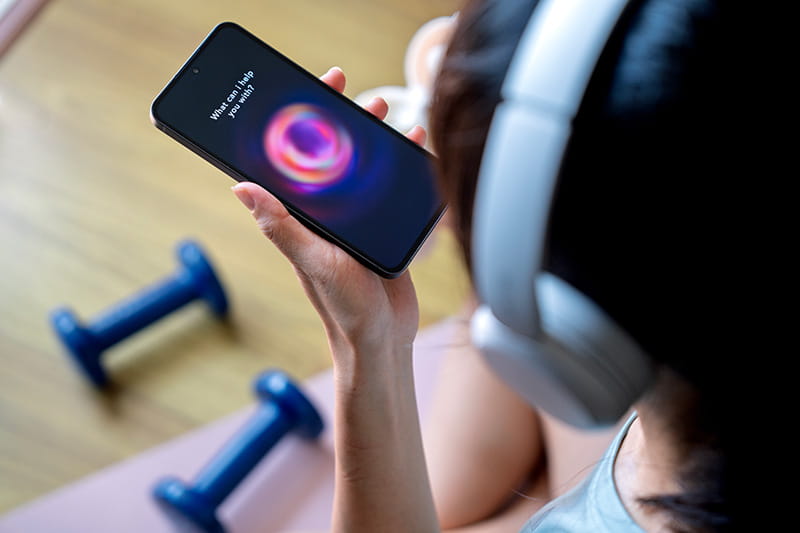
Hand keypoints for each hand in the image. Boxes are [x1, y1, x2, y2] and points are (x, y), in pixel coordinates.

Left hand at [232, 67, 427, 362]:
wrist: (384, 337)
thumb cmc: (343, 307)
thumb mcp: (313, 261)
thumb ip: (281, 226)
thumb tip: (241, 187)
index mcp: (302, 215)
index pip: (295, 158)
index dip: (300, 121)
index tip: (309, 90)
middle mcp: (326, 212)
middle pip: (331, 153)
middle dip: (341, 117)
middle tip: (353, 91)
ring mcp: (356, 218)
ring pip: (363, 165)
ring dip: (373, 136)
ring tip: (387, 112)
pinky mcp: (384, 226)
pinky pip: (391, 187)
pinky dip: (403, 164)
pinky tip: (415, 147)